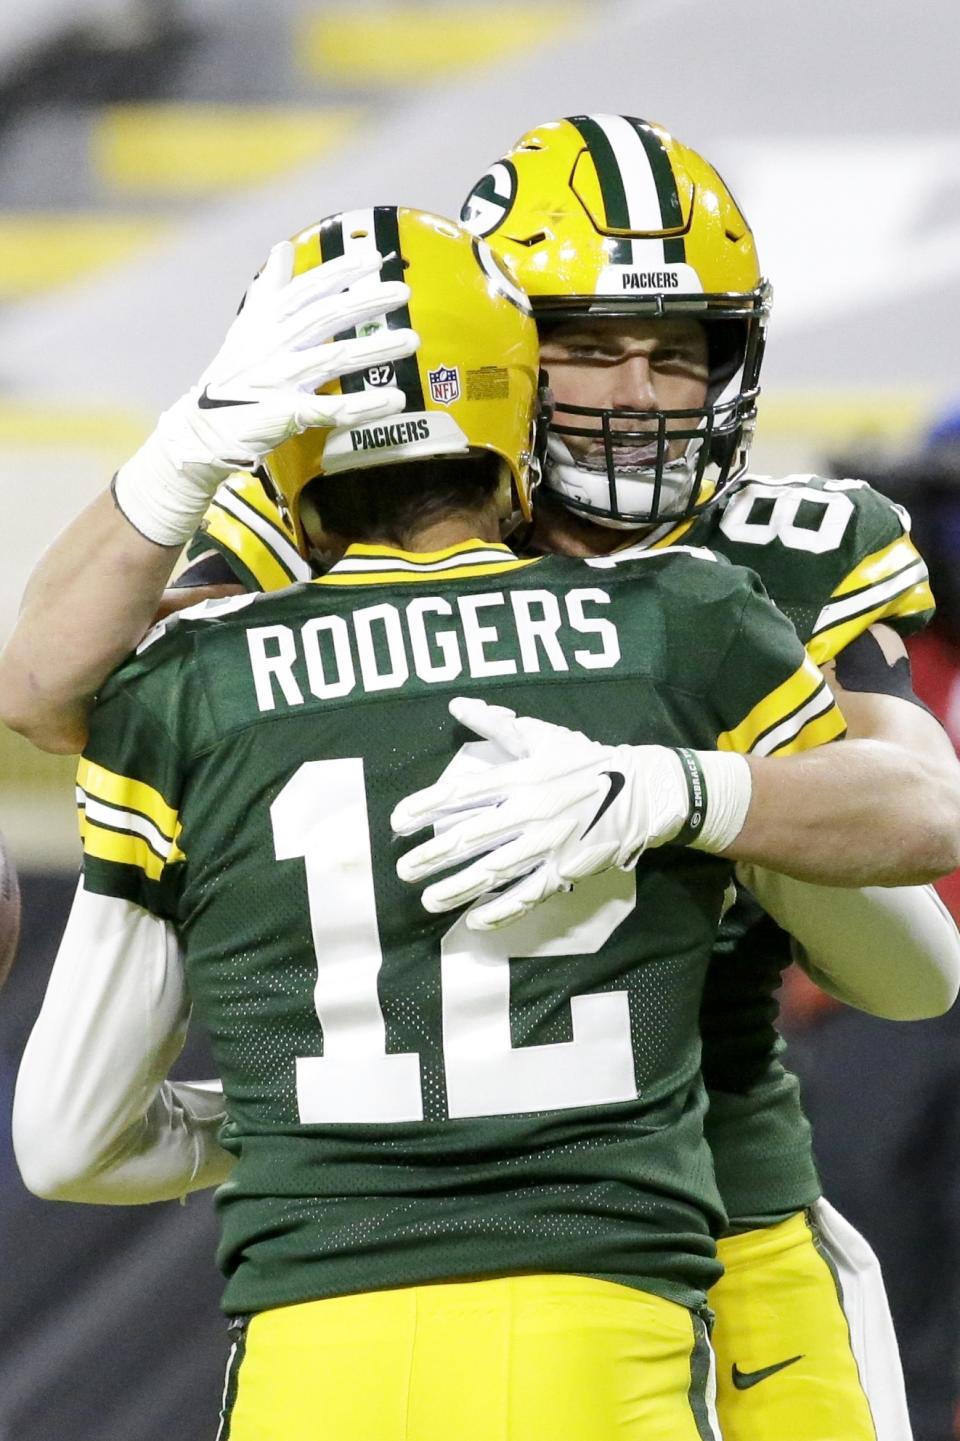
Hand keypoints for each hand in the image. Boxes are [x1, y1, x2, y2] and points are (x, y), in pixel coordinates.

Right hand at [114, 240, 417, 545]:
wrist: (204, 428)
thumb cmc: (233, 376)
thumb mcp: (248, 327)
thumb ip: (270, 288)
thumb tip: (282, 247)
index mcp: (266, 322)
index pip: (308, 289)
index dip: (340, 272)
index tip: (373, 258)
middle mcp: (274, 345)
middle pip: (326, 317)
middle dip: (366, 303)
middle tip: (403, 293)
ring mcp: (281, 379)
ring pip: (335, 358)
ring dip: (375, 349)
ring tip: (412, 341)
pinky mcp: (288, 413)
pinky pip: (333, 408)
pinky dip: (364, 405)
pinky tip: (394, 400)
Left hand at [391, 696, 690, 929]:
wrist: (642, 790)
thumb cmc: (587, 761)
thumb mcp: (543, 735)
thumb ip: (497, 724)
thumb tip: (458, 704)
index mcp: (520, 777)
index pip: (462, 793)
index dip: (426, 807)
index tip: (399, 821)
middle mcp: (529, 811)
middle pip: (471, 837)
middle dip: (433, 855)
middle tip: (403, 869)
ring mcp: (546, 845)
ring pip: (493, 871)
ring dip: (457, 888)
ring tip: (428, 899)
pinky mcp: (565, 870)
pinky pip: (527, 895)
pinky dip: (501, 910)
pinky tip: (475, 921)